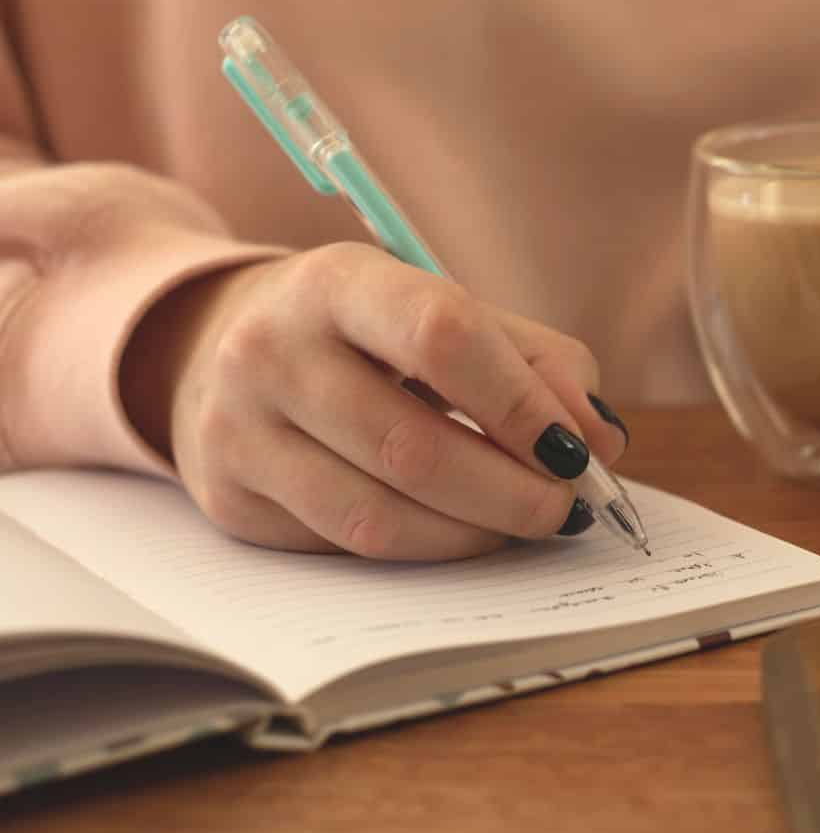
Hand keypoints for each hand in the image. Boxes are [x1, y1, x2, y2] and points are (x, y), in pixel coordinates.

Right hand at [119, 244, 629, 560]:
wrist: (209, 346)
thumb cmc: (358, 331)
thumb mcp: (437, 308)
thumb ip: (533, 361)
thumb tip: (598, 440)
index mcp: (336, 282)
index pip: (442, 337)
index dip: (520, 404)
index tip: (576, 449)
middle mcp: (271, 351)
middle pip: (413, 447)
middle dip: (511, 492)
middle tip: (564, 509)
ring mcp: (238, 431)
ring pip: (378, 518)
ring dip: (472, 535)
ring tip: (519, 523)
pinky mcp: (231, 501)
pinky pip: (344, 549)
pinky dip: (420, 549)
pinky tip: (454, 530)